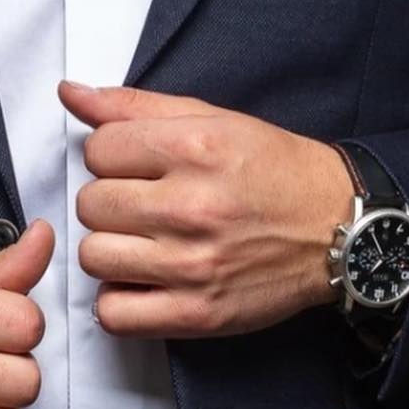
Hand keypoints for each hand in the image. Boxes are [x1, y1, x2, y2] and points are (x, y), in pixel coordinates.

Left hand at [59, 81, 355, 338]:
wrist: (338, 227)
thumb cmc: (272, 168)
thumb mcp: (211, 119)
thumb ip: (134, 106)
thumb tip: (70, 93)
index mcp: (195, 148)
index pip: (98, 149)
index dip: (112, 155)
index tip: (136, 164)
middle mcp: (191, 206)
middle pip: (91, 204)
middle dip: (110, 200)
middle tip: (143, 202)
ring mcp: (193, 265)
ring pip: (94, 257)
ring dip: (111, 248)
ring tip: (143, 240)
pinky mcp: (197, 314)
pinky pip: (115, 314)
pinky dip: (120, 298)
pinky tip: (144, 279)